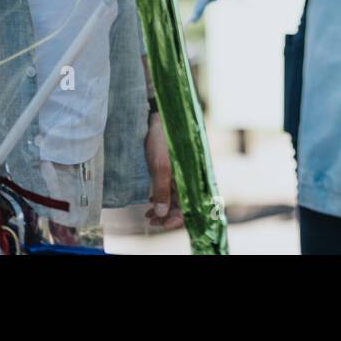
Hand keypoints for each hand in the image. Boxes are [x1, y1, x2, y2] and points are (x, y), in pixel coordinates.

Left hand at [144, 113, 183, 228]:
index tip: (161, 223)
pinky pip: (170, 190)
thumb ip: (162, 190)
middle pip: (183, 205)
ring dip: (163, 209)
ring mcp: (182, 173)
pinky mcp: (173, 169)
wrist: (159, 116)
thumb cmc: (162, 139)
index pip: (191, 206)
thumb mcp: (160, 166)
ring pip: (176, 199)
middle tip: (151, 221)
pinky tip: (150, 201)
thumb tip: (162, 212)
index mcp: (193, 177)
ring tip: (148, 215)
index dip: (177, 218)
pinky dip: (161, 198)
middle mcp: (190, 177)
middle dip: (167, 216)